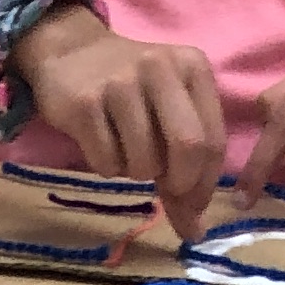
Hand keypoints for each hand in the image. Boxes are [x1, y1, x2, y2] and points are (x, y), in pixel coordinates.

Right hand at [16, 4, 225, 244]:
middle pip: (188, 148)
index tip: (192, 205)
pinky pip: (106, 163)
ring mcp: (121, 83)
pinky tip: (101, 142)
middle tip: (163, 187)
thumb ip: (185, 167)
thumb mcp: (166, 112)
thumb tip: (195, 231)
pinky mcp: (85, 103)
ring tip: (125, 151)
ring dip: (135, 173)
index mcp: (193, 67)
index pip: (213, 140)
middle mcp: (161, 68)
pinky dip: (106, 167)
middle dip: (178, 183)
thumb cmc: (130, 89)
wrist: (72, 52)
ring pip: (143, 162)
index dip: (205, 184)